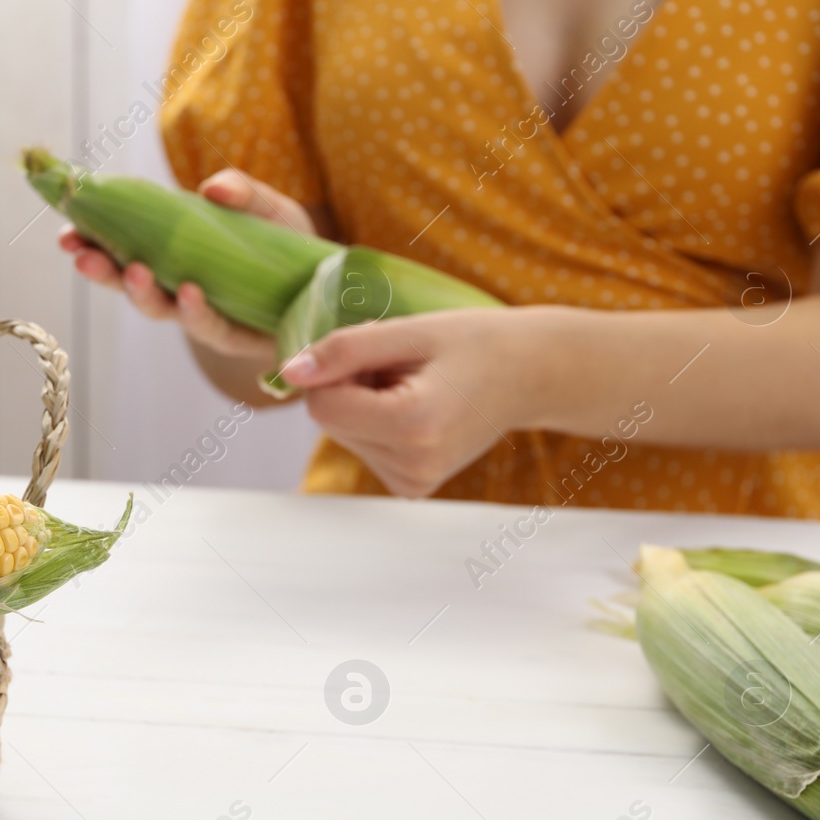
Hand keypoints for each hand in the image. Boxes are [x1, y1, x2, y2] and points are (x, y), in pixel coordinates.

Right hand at [57, 168, 316, 366]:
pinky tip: (190, 292)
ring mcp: (204, 315)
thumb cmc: (291, 249)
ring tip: (134, 270)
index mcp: (176, 252)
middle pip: (129, 283)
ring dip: (141, 293)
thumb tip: (211, 187)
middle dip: (102, 270)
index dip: (92, 242)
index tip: (66, 231)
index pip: (123, 247)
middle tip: (81, 255)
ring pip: (161, 310)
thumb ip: (244, 193)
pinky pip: (210, 328)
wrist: (332, 294)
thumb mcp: (272, 208)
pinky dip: (197, 311)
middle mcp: (180, 286)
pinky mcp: (235, 337)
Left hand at [278, 309, 546, 497]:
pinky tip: (417, 408)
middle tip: (404, 368)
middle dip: (352, 387)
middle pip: (330, 421)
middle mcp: (412, 466)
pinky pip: (364, 448)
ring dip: (365, 404)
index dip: (336, 369)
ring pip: (343, 434)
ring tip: (415, 386)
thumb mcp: (408, 331)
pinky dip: (378, 423)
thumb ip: (343, 351)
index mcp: (413, 426)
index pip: (321, 405)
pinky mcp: (413, 488)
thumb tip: (288, 373)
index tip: (379, 352)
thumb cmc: (475, 343)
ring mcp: (414, 483)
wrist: (530, 375)